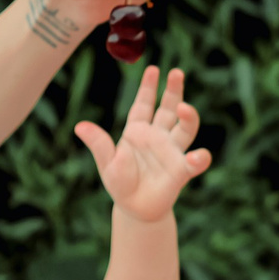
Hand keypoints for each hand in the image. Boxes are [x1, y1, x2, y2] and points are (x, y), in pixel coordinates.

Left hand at [74, 66, 211, 222]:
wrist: (135, 209)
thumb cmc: (120, 184)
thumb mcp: (106, 163)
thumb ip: (99, 144)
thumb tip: (79, 126)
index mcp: (137, 131)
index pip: (144, 104)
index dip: (148, 87)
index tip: (153, 69)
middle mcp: (158, 137)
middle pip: (168, 109)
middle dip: (173, 90)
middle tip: (176, 73)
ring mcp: (172, 152)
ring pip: (185, 129)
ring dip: (188, 117)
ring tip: (184, 108)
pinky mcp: (181, 171)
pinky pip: (194, 163)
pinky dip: (199, 158)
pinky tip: (198, 157)